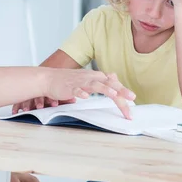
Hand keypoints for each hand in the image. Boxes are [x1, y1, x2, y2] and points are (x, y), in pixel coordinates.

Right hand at [14, 70, 135, 118]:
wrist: (48, 79)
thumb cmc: (68, 81)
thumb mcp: (87, 80)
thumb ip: (101, 81)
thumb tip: (113, 82)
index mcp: (96, 77)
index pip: (114, 85)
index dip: (123, 93)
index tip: (132, 104)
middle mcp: (90, 77)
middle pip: (109, 84)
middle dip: (121, 91)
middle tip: (132, 98)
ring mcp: (80, 82)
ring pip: (95, 84)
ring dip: (105, 89)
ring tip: (114, 95)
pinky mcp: (69, 87)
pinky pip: (76, 90)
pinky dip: (81, 93)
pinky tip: (85, 97)